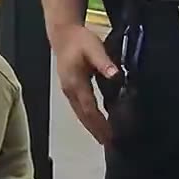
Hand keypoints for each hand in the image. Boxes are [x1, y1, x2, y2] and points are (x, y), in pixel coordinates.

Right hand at [52, 21, 117, 146]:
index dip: (99, 123)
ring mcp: (68, 90)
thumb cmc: (80, 40)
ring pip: (79, 114)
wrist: (63, 34)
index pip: (89, 108)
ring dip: (91, 126)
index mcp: (76, 82)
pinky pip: (79, 108)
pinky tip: (95, 122)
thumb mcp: (94, 47)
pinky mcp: (69, 89)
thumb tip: (116, 75)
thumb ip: (104, 62)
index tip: (109, 134)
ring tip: (103, 138)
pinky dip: (87, 118)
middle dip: (95, 130)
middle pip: (83, 115)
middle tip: (108, 143)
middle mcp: (70, 90)